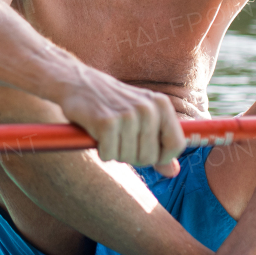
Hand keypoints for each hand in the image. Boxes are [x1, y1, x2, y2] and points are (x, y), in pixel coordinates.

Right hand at [59, 74, 186, 176]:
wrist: (78, 82)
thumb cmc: (113, 103)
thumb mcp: (142, 117)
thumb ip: (160, 143)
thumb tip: (173, 172)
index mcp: (161, 104)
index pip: (176, 144)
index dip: (163, 157)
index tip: (147, 152)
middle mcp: (148, 108)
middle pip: (150, 157)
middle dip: (133, 156)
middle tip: (120, 141)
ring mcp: (127, 115)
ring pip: (128, 158)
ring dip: (115, 152)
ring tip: (108, 134)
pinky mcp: (106, 123)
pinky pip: (109, 154)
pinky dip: (102, 150)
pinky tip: (97, 134)